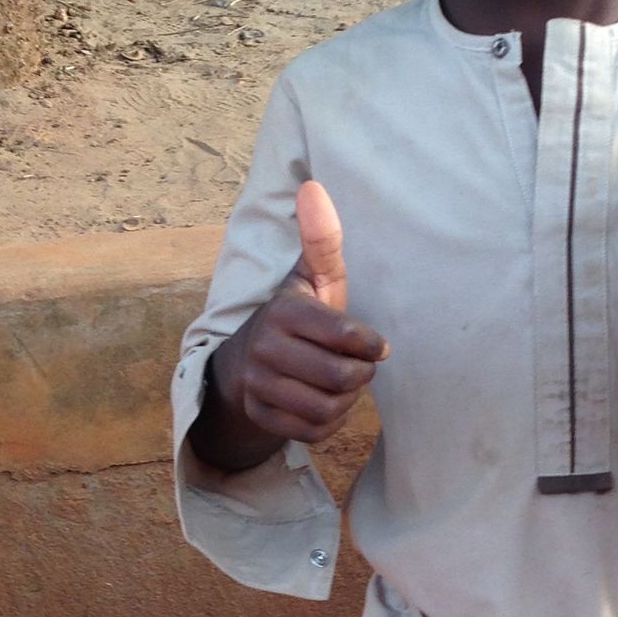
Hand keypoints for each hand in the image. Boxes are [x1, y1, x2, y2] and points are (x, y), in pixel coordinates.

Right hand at [209, 181, 387, 446]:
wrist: (244, 363)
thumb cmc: (297, 317)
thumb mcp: (312, 277)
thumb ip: (322, 239)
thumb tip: (313, 185)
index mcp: (282, 310)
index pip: (345, 336)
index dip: (370, 345)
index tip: (373, 344)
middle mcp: (263, 348)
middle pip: (341, 376)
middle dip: (361, 374)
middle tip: (360, 366)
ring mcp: (257, 385)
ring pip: (328, 408)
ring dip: (347, 400)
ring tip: (343, 384)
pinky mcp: (260, 416)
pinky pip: (313, 431)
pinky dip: (330, 422)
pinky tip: (326, 402)